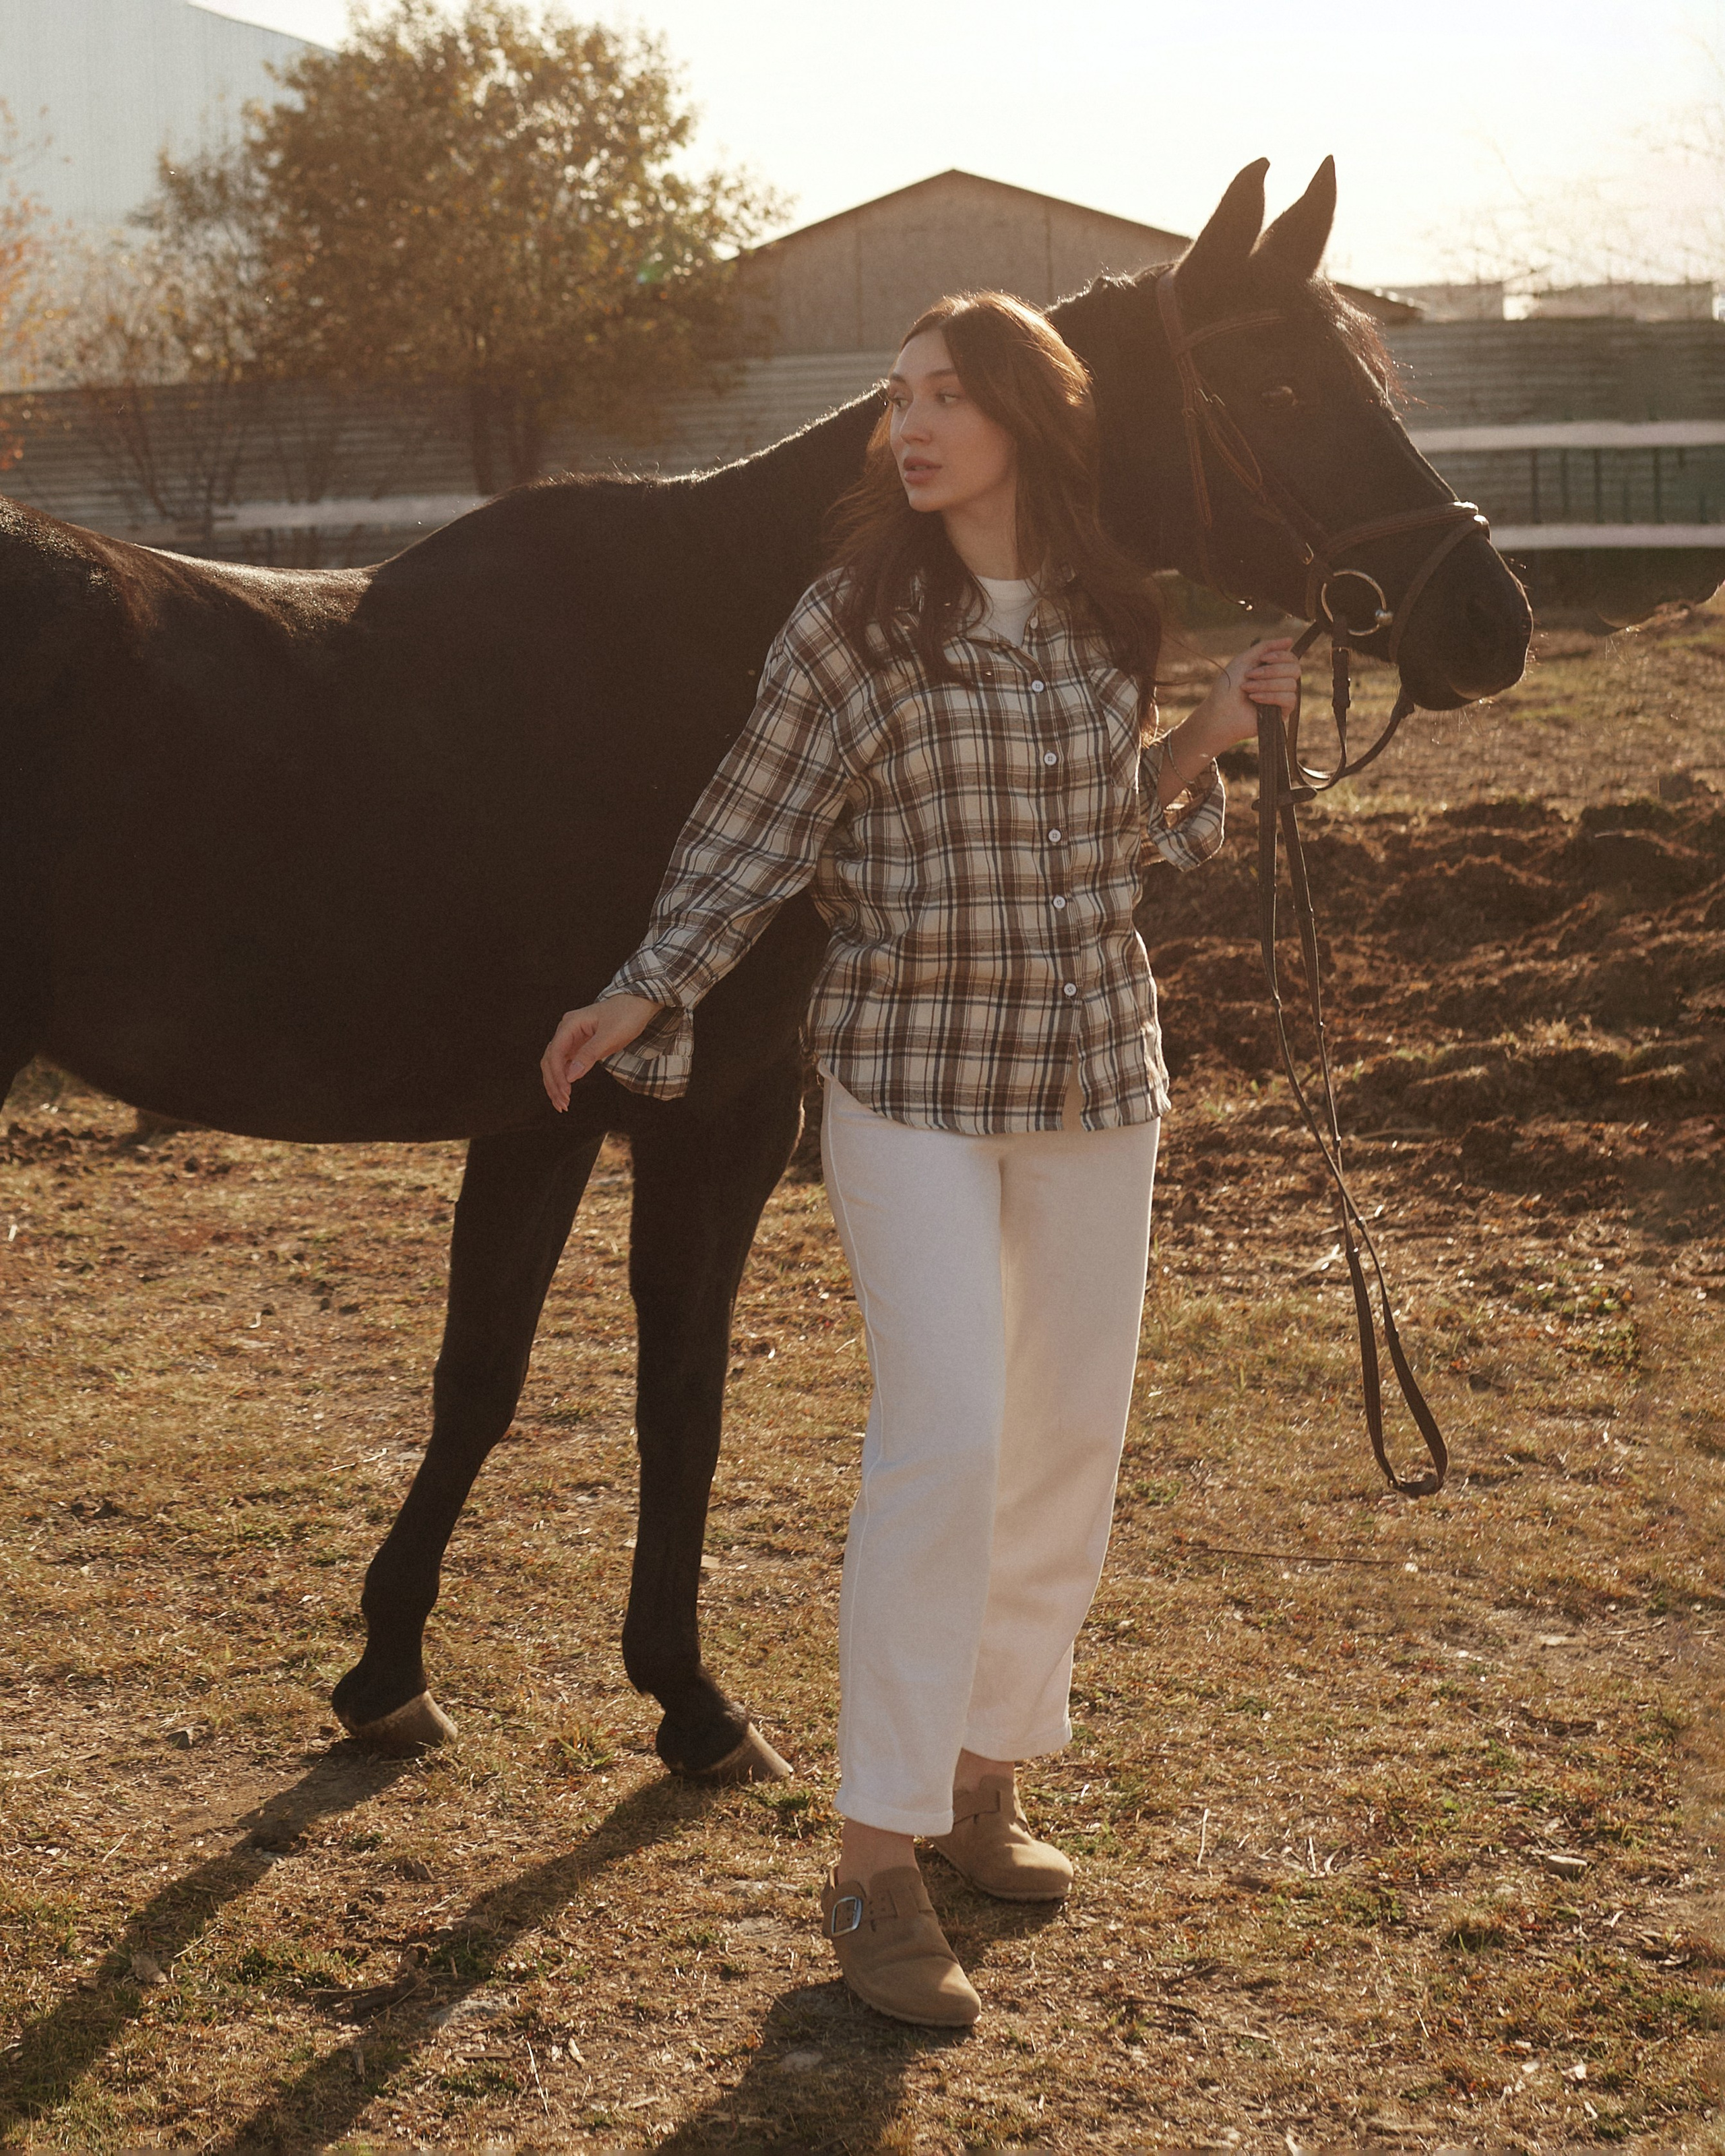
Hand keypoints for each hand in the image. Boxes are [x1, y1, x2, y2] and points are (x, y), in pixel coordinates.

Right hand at [540, 994, 663, 1111]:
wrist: (637, 1005)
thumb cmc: (626, 1015)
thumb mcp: (610, 1036)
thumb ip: (589, 1054)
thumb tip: (571, 1076)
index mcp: (570, 1024)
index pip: (555, 1052)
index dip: (557, 1074)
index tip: (564, 1092)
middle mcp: (567, 1030)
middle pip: (550, 1059)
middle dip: (553, 1083)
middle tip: (562, 1104)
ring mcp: (572, 1038)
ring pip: (555, 1063)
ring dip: (555, 1083)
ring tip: (561, 1104)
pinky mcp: (579, 1045)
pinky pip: (566, 1063)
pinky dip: (564, 1078)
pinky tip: (566, 1092)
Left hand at [1194, 636, 1301, 748]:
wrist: (1219, 713)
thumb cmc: (1228, 687)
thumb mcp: (1245, 660)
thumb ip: (1266, 647)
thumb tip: (1290, 639)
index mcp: (1273, 670)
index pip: (1291, 658)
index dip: (1280, 656)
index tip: (1263, 658)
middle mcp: (1280, 683)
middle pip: (1295, 669)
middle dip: (1271, 671)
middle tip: (1250, 675)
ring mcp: (1282, 698)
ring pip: (1291, 684)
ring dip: (1265, 684)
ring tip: (1247, 689)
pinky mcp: (1282, 713)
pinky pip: (1289, 699)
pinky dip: (1270, 697)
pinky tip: (1255, 699)